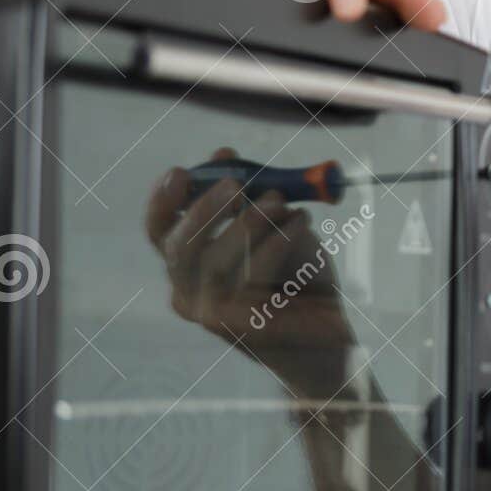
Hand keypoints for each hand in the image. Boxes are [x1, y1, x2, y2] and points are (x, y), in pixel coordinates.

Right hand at [144, 147, 355, 397]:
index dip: (164, 202)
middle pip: (178, 248)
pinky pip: (254, 274)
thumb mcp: (275, 230)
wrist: (330, 337)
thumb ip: (249, 198)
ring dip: (250, 221)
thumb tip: (222, 154)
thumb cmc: (300, 281)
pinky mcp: (244, 328)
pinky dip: (279, 240)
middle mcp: (190, 296)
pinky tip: (302, 223)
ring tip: (283, 200)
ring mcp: (213, 316)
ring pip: (215, 261)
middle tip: (237, 182)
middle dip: (205, 208)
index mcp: (189, 271)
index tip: (181, 171)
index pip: (159, 234)